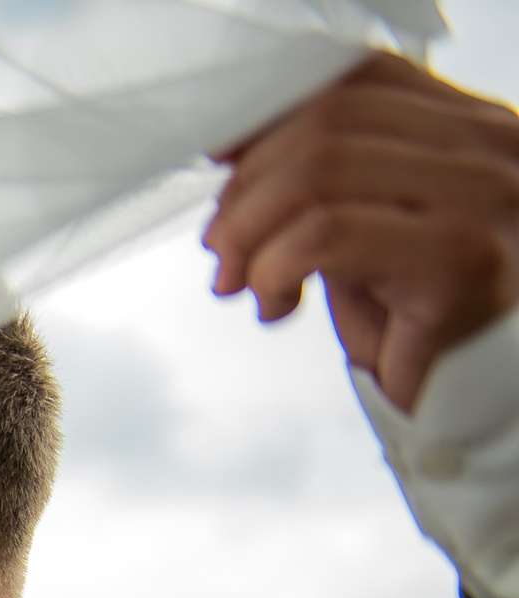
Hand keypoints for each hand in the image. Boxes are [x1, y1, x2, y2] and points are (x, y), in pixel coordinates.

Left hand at [204, 54, 518, 411]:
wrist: (482, 405)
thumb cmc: (426, 327)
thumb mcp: (373, 234)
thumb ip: (328, 187)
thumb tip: (238, 154)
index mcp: (475, 130)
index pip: (362, 76)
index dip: (275, 114)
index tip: (225, 161)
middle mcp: (494, 149)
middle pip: (329, 119)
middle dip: (248, 185)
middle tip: (222, 246)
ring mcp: (484, 198)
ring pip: (320, 168)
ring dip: (252, 229)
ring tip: (240, 280)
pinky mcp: (458, 259)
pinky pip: (327, 233)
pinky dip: (274, 265)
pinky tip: (276, 303)